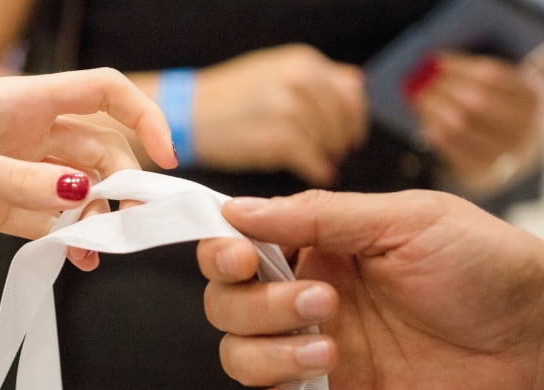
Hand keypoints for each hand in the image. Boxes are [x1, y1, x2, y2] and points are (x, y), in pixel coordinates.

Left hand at [0, 67, 176, 269]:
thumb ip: (18, 185)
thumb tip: (83, 200)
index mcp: (13, 103)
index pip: (100, 92)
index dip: (140, 117)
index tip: (164, 161)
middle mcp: (15, 133)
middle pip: (95, 149)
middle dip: (122, 183)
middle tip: (134, 228)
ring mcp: (1, 171)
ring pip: (70, 189)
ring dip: (93, 217)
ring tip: (102, 252)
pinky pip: (38, 220)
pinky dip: (61, 237)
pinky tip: (72, 258)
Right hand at [193, 44, 366, 185]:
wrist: (188, 115)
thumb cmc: (227, 100)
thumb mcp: (273, 72)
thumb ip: (313, 80)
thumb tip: (355, 87)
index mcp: (303, 63)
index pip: (351, 91)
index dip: (354, 117)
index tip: (350, 133)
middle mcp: (301, 81)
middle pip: (344, 119)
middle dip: (341, 139)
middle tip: (334, 153)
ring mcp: (290, 110)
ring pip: (331, 141)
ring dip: (328, 156)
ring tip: (317, 163)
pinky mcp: (279, 140)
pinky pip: (313, 160)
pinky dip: (316, 170)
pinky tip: (313, 173)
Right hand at [196, 189, 543, 389]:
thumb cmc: (488, 267)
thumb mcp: (404, 221)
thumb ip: (316, 217)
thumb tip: (238, 210)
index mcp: (318, 250)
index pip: (237, 251)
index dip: (222, 256)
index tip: (240, 260)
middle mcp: (307, 302)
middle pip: (229, 307)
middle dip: (261, 307)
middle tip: (325, 305)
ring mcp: (315, 357)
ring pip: (240, 358)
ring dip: (269, 356)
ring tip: (331, 355)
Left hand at [406, 51, 543, 194]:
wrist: (515, 154)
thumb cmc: (504, 109)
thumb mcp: (506, 87)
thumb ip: (484, 72)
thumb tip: (437, 61)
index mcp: (533, 97)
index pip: (492, 76)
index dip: (459, 67)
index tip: (434, 60)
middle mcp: (524, 125)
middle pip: (477, 102)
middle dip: (444, 88)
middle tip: (419, 78)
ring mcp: (505, 151)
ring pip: (462, 126)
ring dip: (434, 108)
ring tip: (416, 96)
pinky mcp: (484, 170)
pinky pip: (453, 149)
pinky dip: (435, 132)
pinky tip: (425, 120)